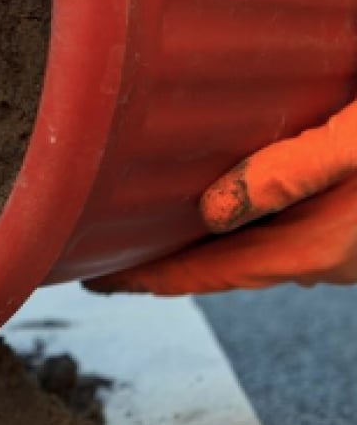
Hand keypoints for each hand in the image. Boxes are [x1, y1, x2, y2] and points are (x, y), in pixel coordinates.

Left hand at [86, 102, 356, 294]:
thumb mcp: (354, 144)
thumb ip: (290, 172)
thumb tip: (211, 211)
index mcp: (310, 248)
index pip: (204, 275)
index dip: (144, 278)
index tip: (94, 280)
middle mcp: (322, 258)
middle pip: (219, 265)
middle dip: (162, 258)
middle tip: (104, 248)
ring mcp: (341, 247)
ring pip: (249, 249)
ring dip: (198, 240)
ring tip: (148, 225)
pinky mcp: (352, 228)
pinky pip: (277, 232)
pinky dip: (235, 223)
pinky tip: (220, 199)